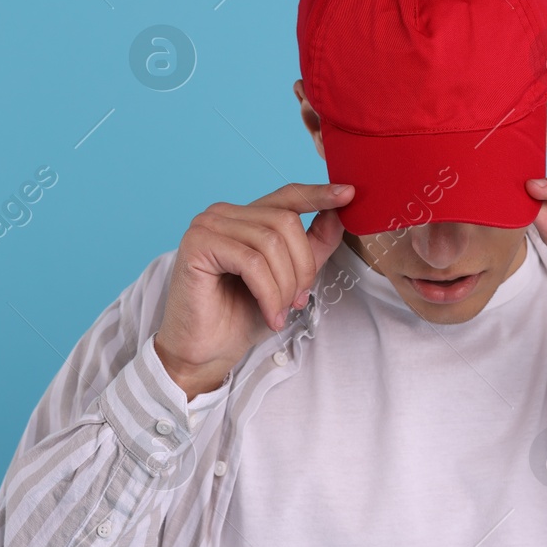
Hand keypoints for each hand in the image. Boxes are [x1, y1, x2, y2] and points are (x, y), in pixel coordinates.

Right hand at [154, 182, 352, 398]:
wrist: (204, 352)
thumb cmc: (240, 316)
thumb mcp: (289, 279)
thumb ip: (312, 247)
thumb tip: (339, 215)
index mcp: (243, 217)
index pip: (286, 196)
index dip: (318, 195)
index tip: (349, 194)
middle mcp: (223, 214)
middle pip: (285, 221)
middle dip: (302, 267)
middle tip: (299, 301)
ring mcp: (207, 226)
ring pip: (271, 243)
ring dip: (285, 285)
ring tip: (281, 311)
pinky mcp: (197, 245)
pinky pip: (251, 262)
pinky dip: (268, 292)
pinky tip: (269, 314)